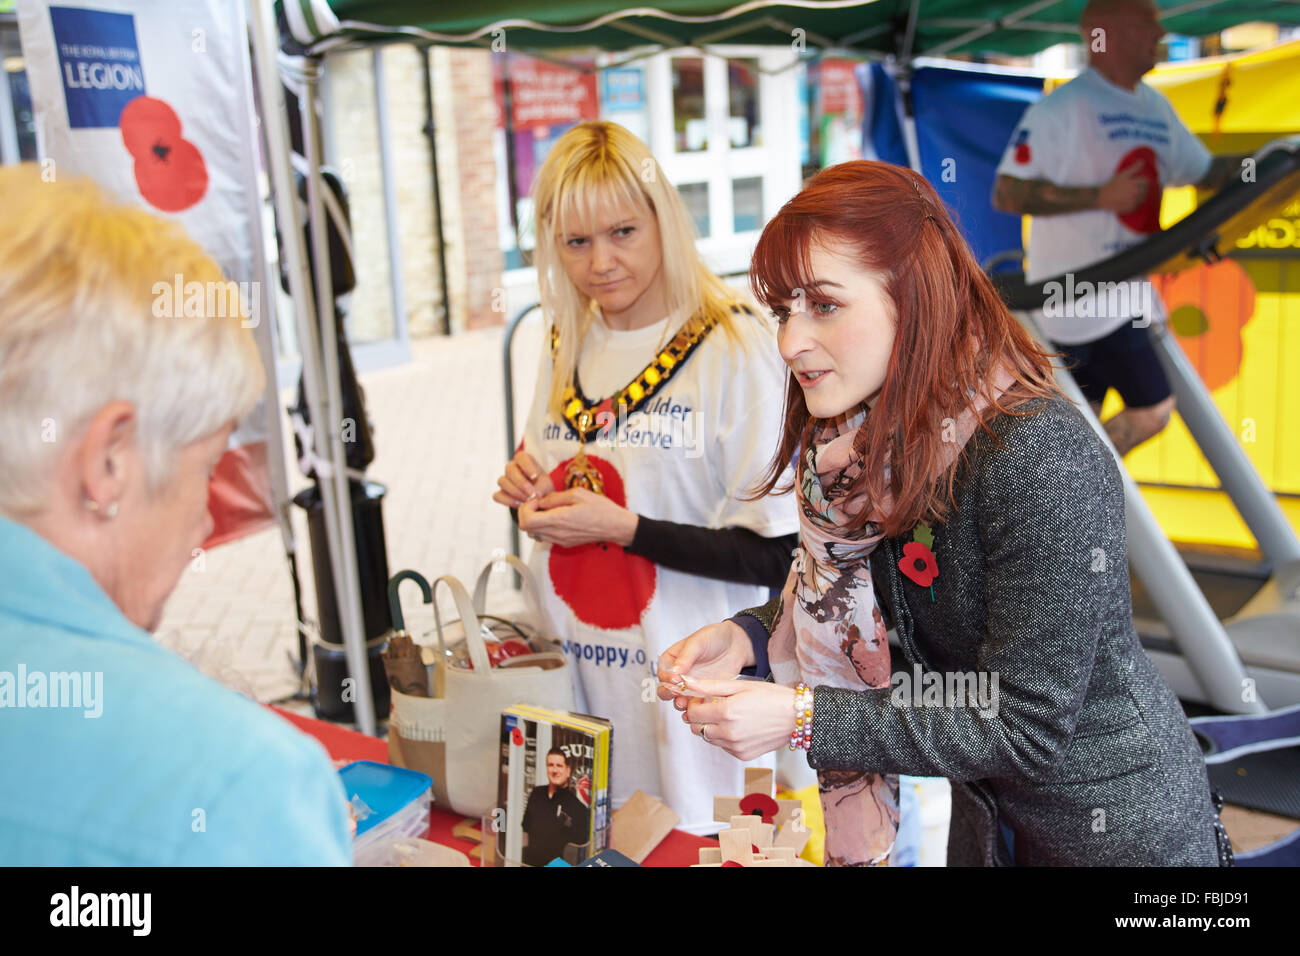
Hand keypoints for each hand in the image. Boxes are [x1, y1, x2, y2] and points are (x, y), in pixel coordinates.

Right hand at [492, 450, 553, 508]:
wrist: (539, 500)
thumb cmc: (543, 488)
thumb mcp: (546, 486)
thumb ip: (541, 488)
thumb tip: (534, 495)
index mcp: (524, 460)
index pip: (521, 457)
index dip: (527, 466)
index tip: (535, 477)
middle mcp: (512, 468)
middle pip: (510, 469)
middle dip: (521, 483)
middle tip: (532, 495)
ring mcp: (505, 480)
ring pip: (502, 481)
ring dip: (515, 492)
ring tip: (528, 501)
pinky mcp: (501, 493)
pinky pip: (497, 496)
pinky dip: (508, 501)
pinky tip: (519, 505)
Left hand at [517, 488, 637, 547]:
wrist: (615, 526)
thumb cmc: (600, 508)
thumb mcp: (577, 494)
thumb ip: (555, 497)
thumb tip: (541, 500)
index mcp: (560, 519)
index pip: (527, 521)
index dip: (525, 509)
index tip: (536, 500)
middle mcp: (558, 533)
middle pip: (526, 529)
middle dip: (527, 514)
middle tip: (539, 504)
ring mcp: (561, 540)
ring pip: (534, 534)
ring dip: (535, 521)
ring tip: (547, 510)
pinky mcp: (565, 543)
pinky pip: (546, 536)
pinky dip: (544, 526)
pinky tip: (556, 517)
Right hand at [656, 621, 754, 708]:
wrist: (735, 644)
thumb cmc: (714, 637)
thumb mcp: (698, 642)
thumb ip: (685, 657)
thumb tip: (674, 671)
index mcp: (672, 659)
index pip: (662, 672)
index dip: (666, 678)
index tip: (675, 679)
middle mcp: (678, 674)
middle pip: (666, 689)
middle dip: (669, 694)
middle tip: (677, 694)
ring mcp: (690, 685)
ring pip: (678, 699)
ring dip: (680, 703)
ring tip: (686, 703)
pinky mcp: (702, 693)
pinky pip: (695, 704)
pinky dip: (695, 708)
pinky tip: (699, 706)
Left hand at [680, 677, 797, 761]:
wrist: (797, 717)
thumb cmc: (771, 697)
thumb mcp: (740, 685)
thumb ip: (709, 686)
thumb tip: (685, 683)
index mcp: (726, 712)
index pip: (692, 713)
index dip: (694, 704)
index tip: (702, 698)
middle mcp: (729, 733)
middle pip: (696, 728)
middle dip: (699, 717)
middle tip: (713, 706)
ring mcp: (735, 747)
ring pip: (708, 738)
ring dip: (711, 727)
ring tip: (728, 715)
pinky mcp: (742, 755)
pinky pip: (723, 746)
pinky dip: (724, 737)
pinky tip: (738, 726)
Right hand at [1098, 165, 1148, 213]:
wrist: (1102, 198)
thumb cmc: (1111, 185)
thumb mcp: (1122, 174)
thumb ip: (1134, 168)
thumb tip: (1142, 161)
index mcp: (1136, 184)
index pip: (1146, 181)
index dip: (1142, 180)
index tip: (1137, 181)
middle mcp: (1136, 193)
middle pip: (1146, 190)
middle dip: (1142, 188)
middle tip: (1134, 188)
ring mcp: (1134, 202)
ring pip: (1143, 198)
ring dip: (1140, 196)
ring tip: (1132, 194)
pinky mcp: (1130, 208)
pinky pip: (1137, 205)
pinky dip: (1136, 203)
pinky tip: (1128, 201)